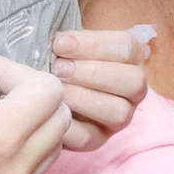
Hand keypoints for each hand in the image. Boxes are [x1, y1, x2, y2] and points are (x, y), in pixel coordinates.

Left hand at [49, 28, 149, 152]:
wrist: (40, 86)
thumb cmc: (56, 57)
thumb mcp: (64, 40)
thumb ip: (66, 35)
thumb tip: (56, 34)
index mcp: (130, 58)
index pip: (127, 47)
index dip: (94, 44)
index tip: (60, 43)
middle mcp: (132, 89)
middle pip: (132, 81)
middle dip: (94, 73)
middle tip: (59, 68)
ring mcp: (119, 117)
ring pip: (119, 112)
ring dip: (85, 99)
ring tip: (56, 90)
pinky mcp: (98, 139)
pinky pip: (91, 137)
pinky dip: (69, 126)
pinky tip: (50, 113)